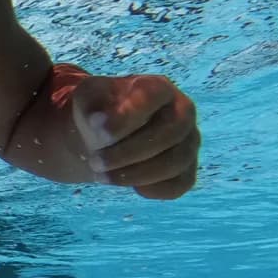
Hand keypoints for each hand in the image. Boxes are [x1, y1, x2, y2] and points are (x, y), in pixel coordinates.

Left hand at [69, 73, 199, 198]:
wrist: (106, 134)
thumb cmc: (100, 110)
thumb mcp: (88, 100)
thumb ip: (91, 106)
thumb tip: (99, 124)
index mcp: (159, 87)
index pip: (153, 96)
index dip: (127, 115)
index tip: (97, 130)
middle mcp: (183, 112)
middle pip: (169, 133)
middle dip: (128, 153)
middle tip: (95, 162)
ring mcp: (189, 141)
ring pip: (175, 162)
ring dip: (136, 174)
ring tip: (102, 177)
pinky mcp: (187, 169)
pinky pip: (179, 184)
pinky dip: (154, 189)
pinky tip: (132, 187)